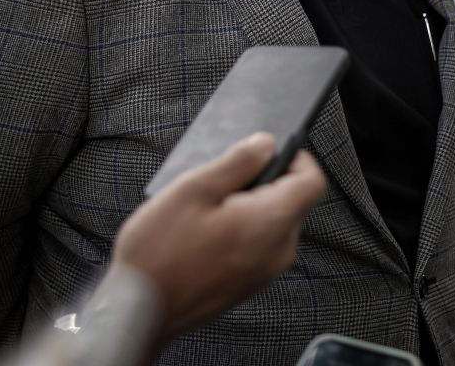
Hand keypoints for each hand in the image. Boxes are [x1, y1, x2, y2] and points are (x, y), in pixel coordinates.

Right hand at [111, 133, 326, 344]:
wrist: (140, 311)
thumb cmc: (160, 253)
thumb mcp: (195, 188)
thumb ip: (238, 161)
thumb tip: (265, 144)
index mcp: (271, 222)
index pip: (314, 181)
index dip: (296, 158)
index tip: (267, 152)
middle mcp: (278, 251)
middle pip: (293, 202)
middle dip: (265, 183)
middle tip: (222, 182)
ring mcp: (265, 272)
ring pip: (274, 223)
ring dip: (250, 208)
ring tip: (207, 210)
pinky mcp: (250, 284)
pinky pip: (259, 246)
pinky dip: (242, 231)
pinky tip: (205, 233)